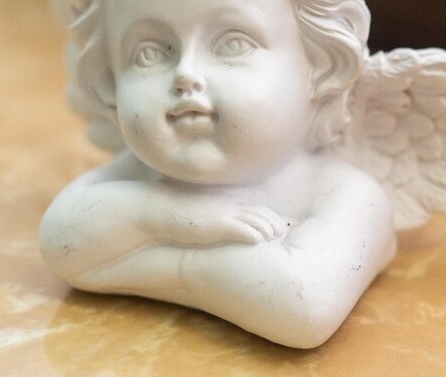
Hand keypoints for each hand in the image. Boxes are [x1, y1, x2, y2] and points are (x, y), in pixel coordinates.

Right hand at [144, 191, 288, 245]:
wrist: (159, 211)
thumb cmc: (175, 213)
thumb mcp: (199, 213)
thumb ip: (211, 217)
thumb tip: (215, 226)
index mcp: (224, 203)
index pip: (253, 207)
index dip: (267, 215)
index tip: (277, 222)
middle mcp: (228, 206)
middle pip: (259, 212)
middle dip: (273, 221)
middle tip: (285, 230)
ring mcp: (224, 214)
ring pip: (255, 220)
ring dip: (268, 228)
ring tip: (279, 237)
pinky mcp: (218, 224)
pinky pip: (242, 229)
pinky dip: (254, 234)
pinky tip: (261, 241)